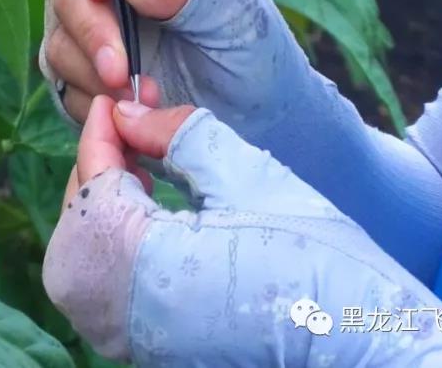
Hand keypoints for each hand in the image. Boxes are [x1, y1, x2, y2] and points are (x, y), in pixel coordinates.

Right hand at [41, 0, 308, 136]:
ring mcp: (93, 33)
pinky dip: (93, 102)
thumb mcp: (236, 13)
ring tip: (143, 97)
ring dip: (92, 73)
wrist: (261, 116)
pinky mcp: (86, 79)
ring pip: (60, 42)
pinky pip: (65, 87)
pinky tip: (131, 112)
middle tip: (121, 71)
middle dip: (92, 33)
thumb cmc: (253, 48)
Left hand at [42, 96, 441, 365]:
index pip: (94, 182)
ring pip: (80, 262)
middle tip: (132, 133)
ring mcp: (130, 338)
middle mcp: (120, 313)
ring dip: (101, 211)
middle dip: (97, 173)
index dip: (100, 133)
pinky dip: (112, 248)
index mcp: (141, 264)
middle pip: (76, 225)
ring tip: (142, 173)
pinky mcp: (147, 350)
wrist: (364, 346)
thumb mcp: (249, 177)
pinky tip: (150, 218)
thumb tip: (126, 112)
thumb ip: (177, 135)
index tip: (113, 98)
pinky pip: (103, 291)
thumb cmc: (319, 259)